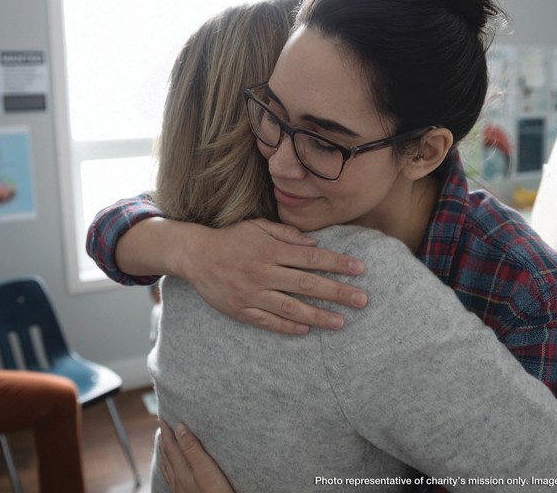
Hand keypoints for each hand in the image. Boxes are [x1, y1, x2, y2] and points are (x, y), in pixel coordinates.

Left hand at [158, 421, 233, 492]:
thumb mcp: (205, 468)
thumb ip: (191, 448)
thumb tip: (179, 427)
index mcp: (180, 470)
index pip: (170, 446)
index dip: (166, 431)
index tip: (162, 418)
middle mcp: (177, 480)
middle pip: (166, 456)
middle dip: (163, 440)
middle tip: (161, 427)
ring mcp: (180, 490)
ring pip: (168, 467)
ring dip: (165, 453)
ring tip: (163, 444)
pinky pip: (172, 477)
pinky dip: (169, 467)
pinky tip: (173, 471)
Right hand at [180, 219, 366, 334]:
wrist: (195, 255)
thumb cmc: (231, 238)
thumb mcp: (257, 226)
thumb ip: (286, 234)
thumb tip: (315, 244)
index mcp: (270, 250)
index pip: (311, 258)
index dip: (337, 264)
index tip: (359, 269)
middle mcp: (263, 272)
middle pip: (306, 284)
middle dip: (336, 292)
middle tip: (361, 300)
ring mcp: (252, 293)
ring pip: (290, 307)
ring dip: (318, 315)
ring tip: (341, 322)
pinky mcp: (241, 310)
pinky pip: (268, 321)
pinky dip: (288, 326)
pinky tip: (307, 330)